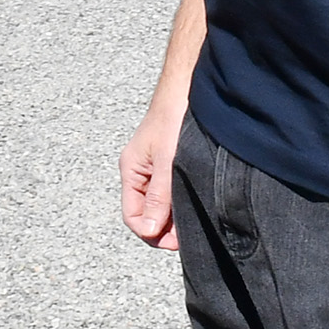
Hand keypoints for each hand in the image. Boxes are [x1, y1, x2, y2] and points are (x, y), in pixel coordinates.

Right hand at [119, 105, 183, 251]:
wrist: (188, 87)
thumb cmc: (174, 118)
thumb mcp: (168, 163)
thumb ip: (159, 197)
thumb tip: (150, 231)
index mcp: (132, 172)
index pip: (133, 217)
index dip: (153, 233)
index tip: (177, 240)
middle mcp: (140, 172)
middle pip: (146, 213)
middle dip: (165, 227)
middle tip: (189, 232)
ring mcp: (154, 167)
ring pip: (160, 203)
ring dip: (175, 213)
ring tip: (195, 216)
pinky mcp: (169, 162)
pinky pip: (170, 190)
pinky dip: (180, 200)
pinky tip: (196, 200)